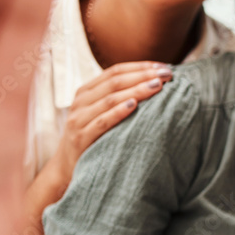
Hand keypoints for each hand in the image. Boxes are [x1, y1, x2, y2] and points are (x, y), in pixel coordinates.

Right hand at [27, 60, 172, 220]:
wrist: (66, 167)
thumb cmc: (94, 136)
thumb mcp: (102, 112)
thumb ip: (120, 97)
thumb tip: (156, 82)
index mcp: (87, 91)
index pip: (115, 71)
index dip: (140, 67)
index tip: (164, 67)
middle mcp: (81, 102)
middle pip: (115, 82)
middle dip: (143, 76)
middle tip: (167, 75)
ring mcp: (79, 120)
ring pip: (110, 99)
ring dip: (136, 90)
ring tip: (157, 86)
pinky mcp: (80, 138)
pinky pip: (101, 122)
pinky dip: (118, 112)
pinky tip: (135, 105)